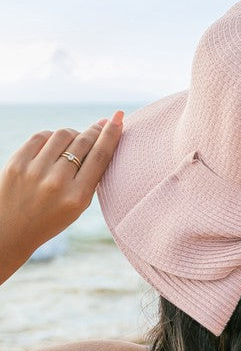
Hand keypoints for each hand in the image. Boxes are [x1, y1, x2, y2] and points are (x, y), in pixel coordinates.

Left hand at [0, 110, 123, 282]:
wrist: (10, 231)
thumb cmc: (49, 218)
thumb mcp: (77, 207)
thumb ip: (89, 178)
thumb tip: (100, 139)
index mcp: (77, 198)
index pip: (100, 157)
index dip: (111, 134)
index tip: (119, 118)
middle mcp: (57, 183)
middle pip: (83, 143)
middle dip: (95, 130)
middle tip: (101, 125)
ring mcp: (35, 172)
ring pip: (63, 135)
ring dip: (73, 134)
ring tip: (74, 141)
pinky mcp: (16, 163)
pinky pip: (41, 136)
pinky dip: (51, 137)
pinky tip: (54, 144)